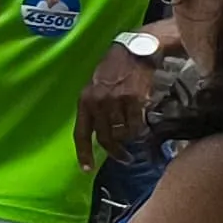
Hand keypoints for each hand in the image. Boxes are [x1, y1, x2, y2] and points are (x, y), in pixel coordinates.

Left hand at [76, 47, 157, 164]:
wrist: (134, 53)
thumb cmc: (113, 71)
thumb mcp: (95, 88)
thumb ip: (94, 109)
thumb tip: (100, 134)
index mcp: (84, 101)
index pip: (80, 133)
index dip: (83, 153)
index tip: (86, 169)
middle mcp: (97, 103)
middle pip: (105, 138)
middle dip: (115, 152)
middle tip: (125, 159)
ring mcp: (116, 102)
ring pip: (123, 133)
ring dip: (130, 138)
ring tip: (135, 134)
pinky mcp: (134, 100)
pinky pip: (137, 124)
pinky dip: (140, 128)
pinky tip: (142, 124)